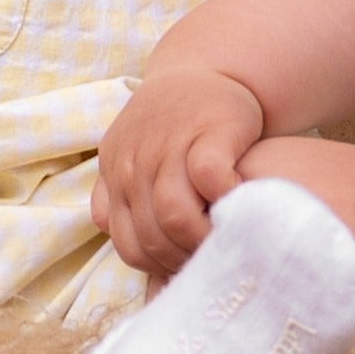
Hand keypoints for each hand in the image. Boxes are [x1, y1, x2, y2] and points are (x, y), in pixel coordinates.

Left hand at [90, 70, 264, 277]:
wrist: (205, 69)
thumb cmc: (179, 128)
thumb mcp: (140, 161)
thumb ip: (133, 208)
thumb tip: (150, 284)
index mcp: (115, 172)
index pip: (128, 244)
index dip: (159, 268)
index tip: (187, 270)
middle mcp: (133, 160)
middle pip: (150, 236)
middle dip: (184, 260)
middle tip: (212, 262)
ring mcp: (167, 144)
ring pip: (172, 215)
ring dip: (201, 239)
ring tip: (224, 241)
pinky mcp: (206, 131)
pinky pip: (207, 179)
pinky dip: (224, 200)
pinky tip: (239, 204)